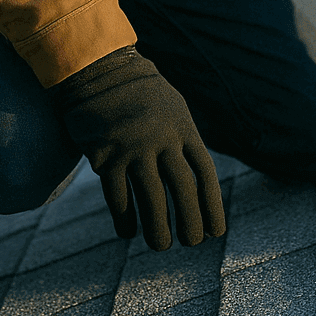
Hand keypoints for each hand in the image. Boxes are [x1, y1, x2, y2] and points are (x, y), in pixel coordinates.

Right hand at [52, 46, 226, 249]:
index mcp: (183, 128)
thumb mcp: (173, 108)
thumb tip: (197, 178)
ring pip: (151, 199)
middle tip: (191, 242)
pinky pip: (118, 197)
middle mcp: (162, 140)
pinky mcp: (105, 157)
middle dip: (190, 222)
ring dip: (157, 228)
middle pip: (182, 190)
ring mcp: (133, 149)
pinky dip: (125, 219)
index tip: (216, 231)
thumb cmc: (140, 93)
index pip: (205, 174)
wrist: (99, 70)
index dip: (212, 205)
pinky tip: (127, 234)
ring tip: (161, 245)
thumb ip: (185, 140)